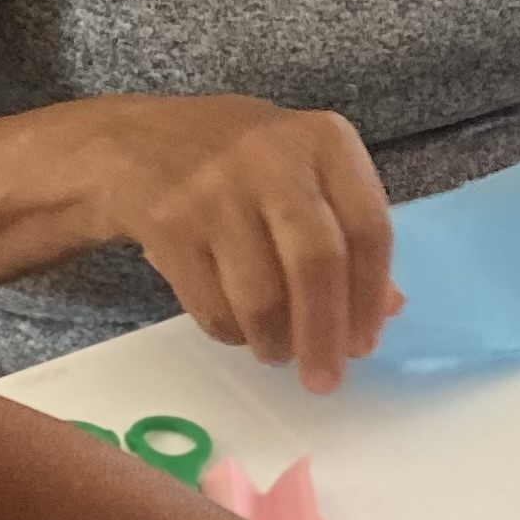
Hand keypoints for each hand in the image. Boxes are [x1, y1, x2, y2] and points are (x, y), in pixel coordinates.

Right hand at [97, 94, 399, 393]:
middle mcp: (273, 157)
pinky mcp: (169, 223)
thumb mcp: (301, 174)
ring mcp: (216, 190)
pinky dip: (231, 333)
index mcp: (323, 141)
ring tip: (277, 354)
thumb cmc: (236, 163)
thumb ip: (347, 231)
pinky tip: (239, 331)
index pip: (368, 227)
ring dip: (275, 342)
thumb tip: (388, 307)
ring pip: (262, 294)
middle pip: (318, 263)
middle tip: (323, 379)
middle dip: (324, 335)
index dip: (370, 296)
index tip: (364, 344)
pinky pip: (212, 304)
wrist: (131, 141)